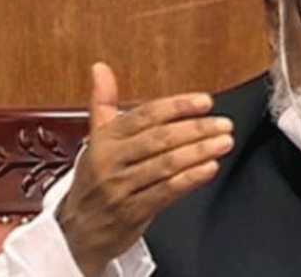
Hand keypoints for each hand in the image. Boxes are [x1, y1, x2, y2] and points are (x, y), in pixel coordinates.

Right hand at [57, 62, 233, 276]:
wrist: (76, 232)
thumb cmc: (93, 181)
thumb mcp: (95, 140)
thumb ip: (103, 103)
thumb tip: (100, 68)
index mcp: (105, 139)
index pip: (145, 115)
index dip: (177, 106)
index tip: (205, 101)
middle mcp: (111, 161)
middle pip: (159, 138)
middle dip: (196, 129)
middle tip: (223, 124)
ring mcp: (121, 187)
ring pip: (166, 164)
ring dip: (199, 151)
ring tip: (224, 142)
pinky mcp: (132, 212)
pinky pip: (166, 191)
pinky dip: (190, 178)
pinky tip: (210, 168)